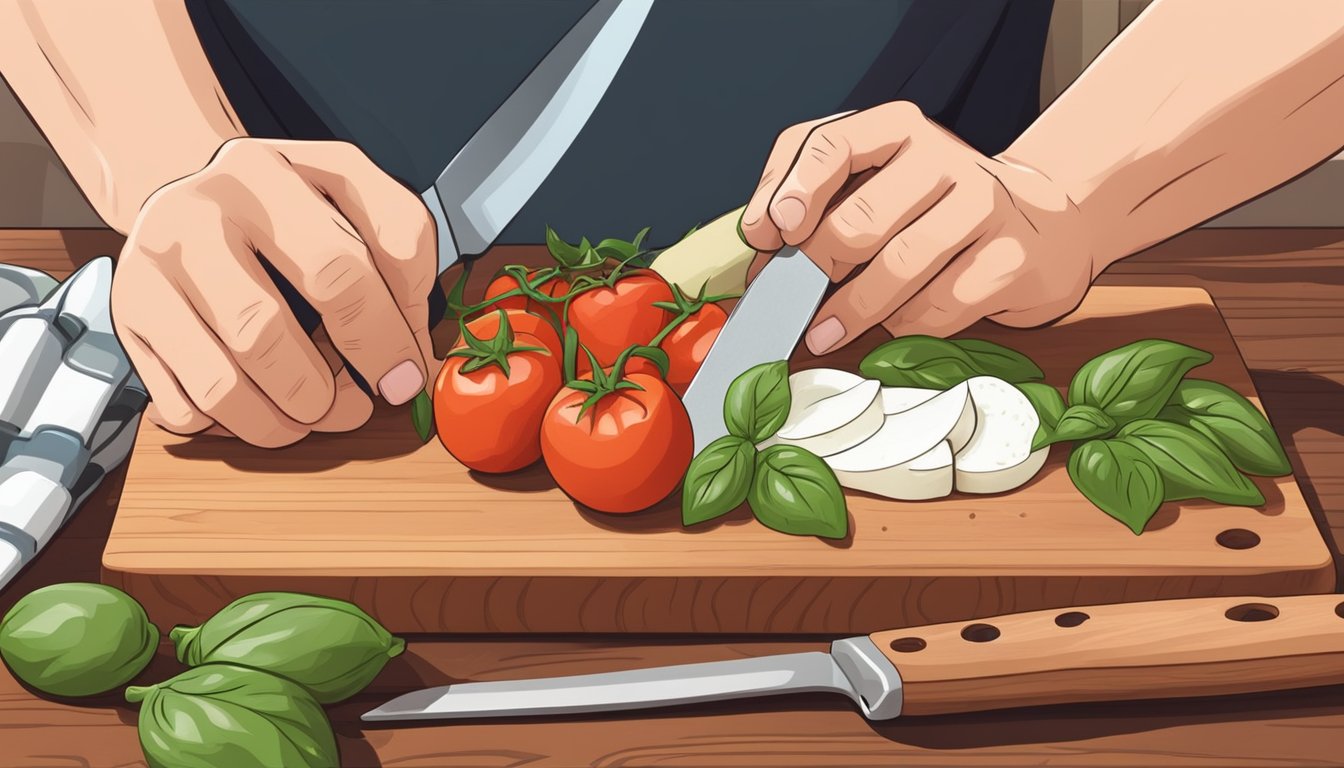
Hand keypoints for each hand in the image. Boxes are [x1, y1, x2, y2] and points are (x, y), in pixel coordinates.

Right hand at [112, 138, 437, 446]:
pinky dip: (235, 425)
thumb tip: (412, 345)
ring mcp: (150, 271)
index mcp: (262, 174)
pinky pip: (186, 406)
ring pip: (221, 382)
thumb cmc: (287, 205)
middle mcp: (194, 217)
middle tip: (363, 403)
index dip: (386, 335)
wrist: (188, 195)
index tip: (408, 373)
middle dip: (328, 390)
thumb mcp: (350, 190)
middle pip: (265, 333)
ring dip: (284, 420)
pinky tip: (263, 406)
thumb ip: (402, 245)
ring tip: (316, 413)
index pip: (339, 269)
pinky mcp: (129, 320)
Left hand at [741, 101, 1096, 354]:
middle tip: (796, 301)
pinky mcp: (1011, 258)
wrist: (1040, 229)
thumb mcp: (876, 188)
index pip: (829, 143)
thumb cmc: (934, 214)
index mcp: (897, 128)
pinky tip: (895, 324)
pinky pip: (938, 306)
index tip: (768, 234)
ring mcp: (984, 205)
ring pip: (898, 267)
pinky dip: (905, 325)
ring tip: (824, 332)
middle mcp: (943, 157)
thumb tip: (763, 257)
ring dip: (851, 311)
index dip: (789, 191)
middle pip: (858, 219)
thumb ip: (817, 206)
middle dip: (817, 269)